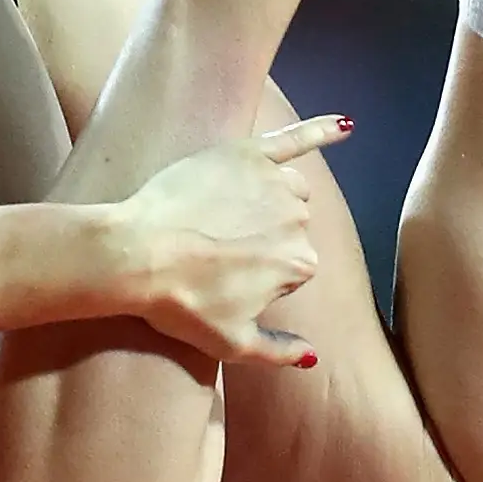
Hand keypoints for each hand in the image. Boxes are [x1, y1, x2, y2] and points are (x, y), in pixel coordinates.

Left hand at [107, 116, 348, 367]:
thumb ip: (279, 352)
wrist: (137, 254)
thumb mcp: (231, 343)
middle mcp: (297, 220)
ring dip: (273, 199)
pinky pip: (295, 138)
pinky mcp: (247, 154)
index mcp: (300, 265)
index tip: (228, 279)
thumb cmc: (183, 303)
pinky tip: (345, 125)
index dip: (261, 275)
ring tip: (232, 215)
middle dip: (266, 238)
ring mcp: (273, 182)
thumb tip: (311, 356)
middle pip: (293, 227)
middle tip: (219, 250)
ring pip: (290, 189)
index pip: (294, 268)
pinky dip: (321, 131)